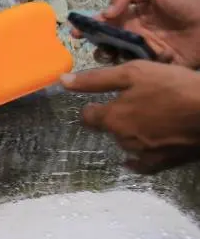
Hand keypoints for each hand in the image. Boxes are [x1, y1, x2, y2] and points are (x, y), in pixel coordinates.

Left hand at [61, 60, 199, 173]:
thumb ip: (97, 80)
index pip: (88, 117)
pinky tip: (138, 157)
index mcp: (113, 118)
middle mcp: (123, 139)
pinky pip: (142, 165)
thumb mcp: (133, 73)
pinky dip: (138, 160)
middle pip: (110, 129)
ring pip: (127, 143)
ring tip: (148, 120)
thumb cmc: (173, 86)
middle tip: (134, 106)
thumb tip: (63, 82)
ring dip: (130, 134)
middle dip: (116, 119)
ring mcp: (143, 154)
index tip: (98, 102)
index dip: (92, 108)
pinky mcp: (163, 163)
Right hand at [81, 0, 199, 67]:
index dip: (91, 24)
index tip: (77, 32)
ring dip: (107, 55)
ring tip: (107, 54)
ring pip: (118, 56)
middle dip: (95, 42)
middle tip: (88, 44)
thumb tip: (105, 14)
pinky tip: (123, 64)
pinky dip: (126, 68)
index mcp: (135, 14)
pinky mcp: (157, 66)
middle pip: (108, 39)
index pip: (107, 20)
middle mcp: (137, 33)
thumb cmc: (188, 3)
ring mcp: (146, 50)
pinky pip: (136, 69)